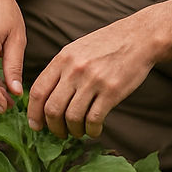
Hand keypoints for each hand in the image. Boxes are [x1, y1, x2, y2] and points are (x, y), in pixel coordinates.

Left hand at [27, 19, 153, 139]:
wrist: (138, 38)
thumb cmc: (106, 45)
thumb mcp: (76, 50)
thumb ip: (61, 70)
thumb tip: (45, 97)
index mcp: (62, 59)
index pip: (38, 91)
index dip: (33, 113)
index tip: (36, 125)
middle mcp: (74, 70)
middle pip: (52, 108)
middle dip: (53, 127)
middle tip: (59, 133)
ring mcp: (93, 81)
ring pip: (72, 117)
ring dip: (73, 131)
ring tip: (78, 131)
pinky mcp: (111, 91)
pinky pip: (93, 119)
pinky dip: (91, 130)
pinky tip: (94, 130)